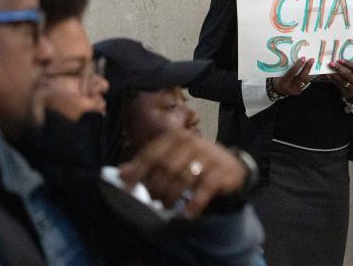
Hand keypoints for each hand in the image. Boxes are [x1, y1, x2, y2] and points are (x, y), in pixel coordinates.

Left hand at [118, 128, 246, 218]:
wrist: (231, 167)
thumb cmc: (194, 164)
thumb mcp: (170, 160)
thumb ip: (146, 165)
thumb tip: (121, 173)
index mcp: (175, 137)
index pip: (151, 154)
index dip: (137, 172)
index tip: (126, 190)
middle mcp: (192, 142)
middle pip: (166, 167)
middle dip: (156, 188)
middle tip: (154, 201)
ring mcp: (208, 155)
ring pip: (183, 178)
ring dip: (172, 196)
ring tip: (168, 207)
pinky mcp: (222, 171)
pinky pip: (204, 188)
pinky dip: (194, 203)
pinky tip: (187, 214)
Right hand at [272, 57, 313, 95]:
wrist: (278, 90)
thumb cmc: (278, 79)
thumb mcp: (280, 74)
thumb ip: (286, 69)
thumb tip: (295, 58)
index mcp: (284, 83)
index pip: (292, 73)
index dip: (298, 65)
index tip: (303, 58)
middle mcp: (291, 88)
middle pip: (301, 77)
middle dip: (307, 68)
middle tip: (311, 59)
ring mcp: (296, 90)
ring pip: (305, 80)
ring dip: (310, 71)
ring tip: (313, 63)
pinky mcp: (300, 91)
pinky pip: (306, 82)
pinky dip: (309, 75)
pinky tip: (312, 69)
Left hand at [328, 59, 352, 100]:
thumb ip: (352, 70)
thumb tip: (339, 63)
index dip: (347, 63)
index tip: (340, 60)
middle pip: (348, 74)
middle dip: (339, 68)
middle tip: (332, 64)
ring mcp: (352, 89)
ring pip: (342, 81)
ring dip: (334, 75)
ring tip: (328, 70)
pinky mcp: (346, 93)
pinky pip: (338, 85)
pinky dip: (333, 80)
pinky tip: (328, 76)